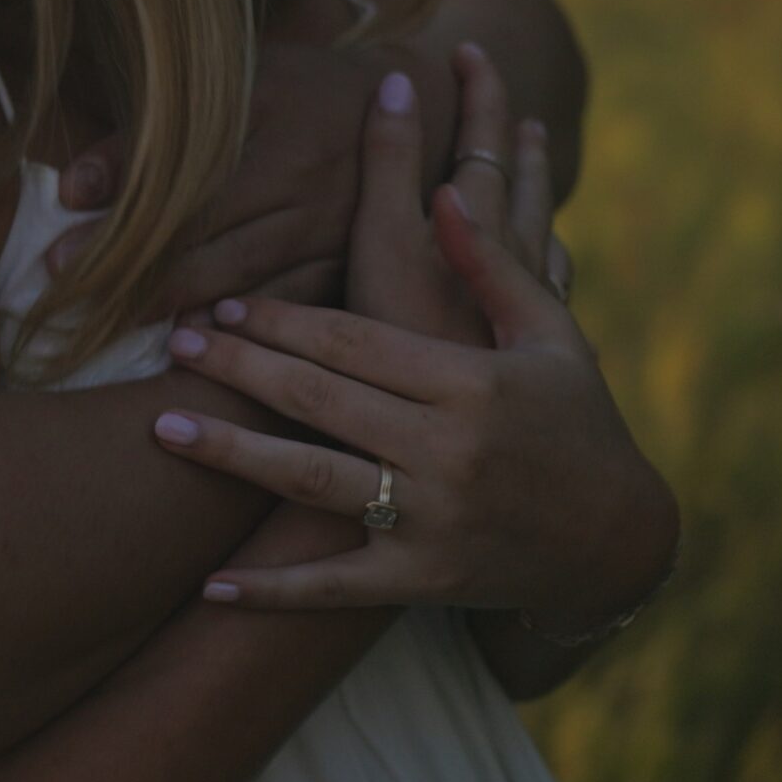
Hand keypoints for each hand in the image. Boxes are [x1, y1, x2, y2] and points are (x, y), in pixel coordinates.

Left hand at [56, 43, 422, 313]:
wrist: (394, 104)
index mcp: (269, 117)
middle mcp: (302, 175)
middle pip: (208, 234)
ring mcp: (330, 225)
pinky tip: (194, 349)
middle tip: (70, 295)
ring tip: (113, 327)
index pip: (182, 175)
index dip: (120, 216)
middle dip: (135, 272)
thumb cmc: (292, 87)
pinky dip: (241, 328)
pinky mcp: (348, 261)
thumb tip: (72, 190)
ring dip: (176, 304)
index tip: (58, 252)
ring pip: (243, 276)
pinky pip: (289, 305)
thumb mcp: (228, 83)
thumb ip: (148, 134)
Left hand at [148, 150, 675, 618]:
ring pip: (313, 482)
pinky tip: (211, 584)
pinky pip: (335, 589)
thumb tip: (444, 190)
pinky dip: (273, 590)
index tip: (223, 305)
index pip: (355, 343)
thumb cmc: (576, 421)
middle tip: (177, 344)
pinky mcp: (424, 582)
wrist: (619, 542)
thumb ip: (492, 264)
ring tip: (163, 429)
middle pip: (321, 400)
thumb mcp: (551, 335)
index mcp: (474, 384)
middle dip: (242, 370)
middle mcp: (450, 452)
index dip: (282, 321)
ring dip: (234, 456)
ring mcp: (434, 522)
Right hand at [348, 43, 553, 343]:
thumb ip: (389, 163)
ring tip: (543, 186)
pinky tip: (551, 296)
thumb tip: (398, 82)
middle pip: (523, 193)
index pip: (485, 144)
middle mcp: (510, 273)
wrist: (427, 454)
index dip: (480, 93)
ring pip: (543, 251)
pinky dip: (545, 281)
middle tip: (525, 116)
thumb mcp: (378, 241)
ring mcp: (516, 325)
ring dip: (539, 209)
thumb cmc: (393, 343)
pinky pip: (545, 308)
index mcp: (479, 232)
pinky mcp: (512, 371)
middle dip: (518, 148)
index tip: (472, 51)